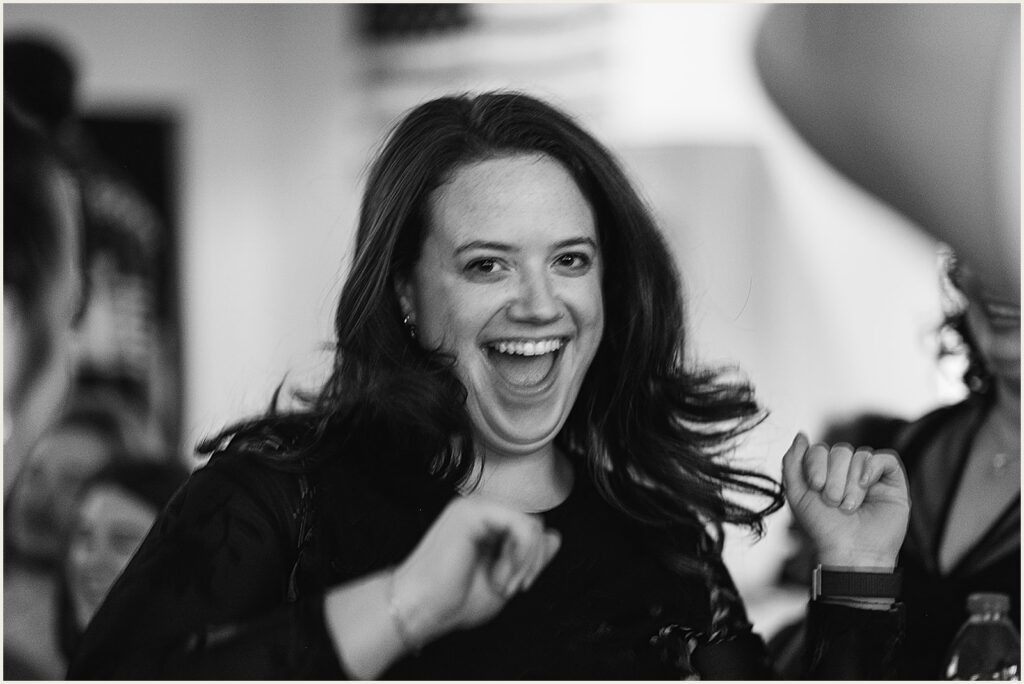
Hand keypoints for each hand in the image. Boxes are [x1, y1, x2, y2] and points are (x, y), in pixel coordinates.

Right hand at [391, 496, 560, 646]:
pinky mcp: (472, 512)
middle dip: (531, 561)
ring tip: (501, 582)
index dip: (534, 558)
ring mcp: (475, 507)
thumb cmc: (453, 599)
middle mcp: (481, 510)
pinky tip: (500, 575)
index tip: (518, 585)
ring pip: (531, 524)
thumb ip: (531, 556)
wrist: (421, 609)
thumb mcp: (507, 577)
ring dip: (524, 561)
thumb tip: (555, 536)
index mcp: (486, 523)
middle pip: (535, 524)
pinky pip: (521, 525)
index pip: (531, 527)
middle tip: (509, 587)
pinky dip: (519, 556)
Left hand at [782, 433, 909, 567]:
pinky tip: (866, 484)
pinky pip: (885, 458)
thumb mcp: (797, 493)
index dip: (816, 465)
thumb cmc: (824, 527)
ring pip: (860, 456)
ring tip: (849, 506)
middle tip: (833, 502)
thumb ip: (792, 462)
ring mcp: (871, 475)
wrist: (850, 551)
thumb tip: (801, 435)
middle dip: (834, 478)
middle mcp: (848, 471)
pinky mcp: (892, 481)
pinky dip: (872, 468)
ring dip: (850, 484)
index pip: (819, 449)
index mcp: (826, 472)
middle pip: (840, 451)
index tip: (816, 487)